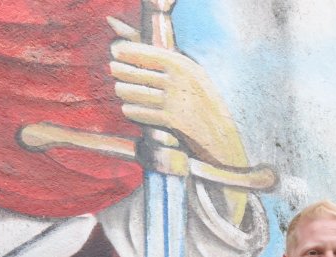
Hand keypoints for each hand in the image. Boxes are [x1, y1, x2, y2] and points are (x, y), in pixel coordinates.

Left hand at [107, 17, 247, 221]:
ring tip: (122, 90)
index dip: (126, 51)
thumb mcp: (191, 76)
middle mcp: (179, 81)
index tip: (116, 53)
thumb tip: (127, 42)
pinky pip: (138, 112)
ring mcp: (175, 101)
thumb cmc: (201, 103)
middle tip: (114, 71)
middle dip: (120, 71)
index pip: (146, 53)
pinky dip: (131, 110)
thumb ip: (164, 61)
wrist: (220, 136)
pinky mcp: (171, 120)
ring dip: (123, 91)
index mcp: (184, 66)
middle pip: (134, 73)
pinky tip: (129, 108)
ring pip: (132, 93)